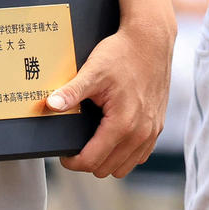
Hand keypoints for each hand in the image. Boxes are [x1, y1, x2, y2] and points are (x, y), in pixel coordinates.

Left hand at [47, 15, 173, 178]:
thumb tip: (50, 105)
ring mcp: (152, 131)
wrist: (150, 40)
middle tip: (76, 144)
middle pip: (106, 169)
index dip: (72, 161)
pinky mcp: (158, 126)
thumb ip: (71, 92)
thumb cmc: (122, 53)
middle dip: (88, 161)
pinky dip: (125, 153)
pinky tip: (114, 136)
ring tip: (94, 141)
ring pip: (124, 167)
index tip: (64, 153)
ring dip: (107, 160)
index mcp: (123, 124)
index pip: (91, 162)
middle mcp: (141, 133)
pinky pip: (140, 155)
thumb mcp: (93, 71)